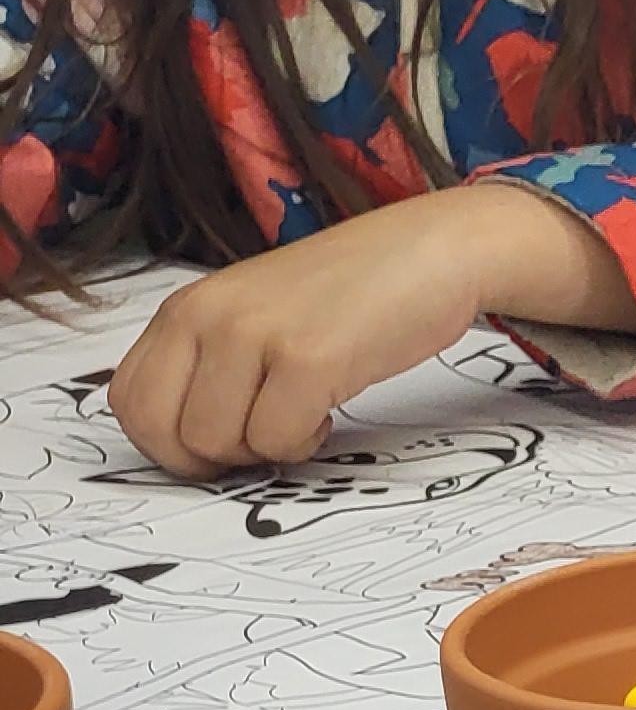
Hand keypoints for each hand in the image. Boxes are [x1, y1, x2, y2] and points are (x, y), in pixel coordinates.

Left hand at [109, 184, 626, 476]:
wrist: (432, 251)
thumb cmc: (351, 289)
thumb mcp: (254, 310)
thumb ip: (209, 357)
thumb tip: (187, 437)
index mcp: (186, 307)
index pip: (128, 400)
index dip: (168, 441)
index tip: (219, 440)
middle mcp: (207, 317)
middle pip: (164, 433)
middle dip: (211, 459)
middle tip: (260, 440)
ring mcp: (256, 336)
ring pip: (218, 444)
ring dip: (266, 448)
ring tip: (303, 414)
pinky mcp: (310, 360)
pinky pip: (279, 440)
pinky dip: (306, 443)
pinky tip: (330, 410)